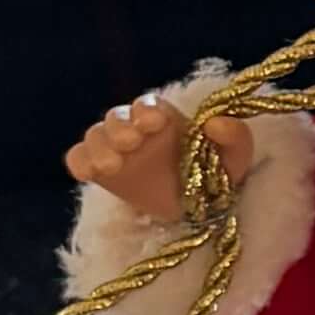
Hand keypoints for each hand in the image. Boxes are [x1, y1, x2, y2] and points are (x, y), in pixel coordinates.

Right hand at [67, 91, 250, 233]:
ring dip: (99, 146)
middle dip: (120, 128)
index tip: (155, 123)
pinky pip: (79, 158)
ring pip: (95, 135)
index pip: (146, 104)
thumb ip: (235, 138)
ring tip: (112, 166)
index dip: (145, 110)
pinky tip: (88, 173)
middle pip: (115, 117)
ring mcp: (114, 148)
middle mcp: (134, 128)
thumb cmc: (215, 176)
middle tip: (131, 143)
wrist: (195, 210)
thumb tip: (217, 123)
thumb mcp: (234, 159)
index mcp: (164, 117)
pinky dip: (79, 161)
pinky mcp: (100, 170)